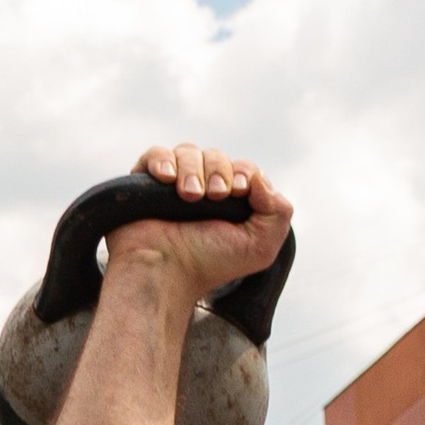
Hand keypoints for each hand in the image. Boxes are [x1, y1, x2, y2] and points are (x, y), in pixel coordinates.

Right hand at [108, 143, 294, 303]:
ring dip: (193, 170)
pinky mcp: (146, 183)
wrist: (166, 272)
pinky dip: (162, 161)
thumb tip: (261, 179)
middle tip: (215, 196)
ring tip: (190, 196)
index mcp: (231, 202)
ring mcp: (173, 185)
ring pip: (188, 152)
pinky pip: (155, 154)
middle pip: (216, 156)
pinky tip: (167, 179)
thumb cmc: (210, 264)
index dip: (243, 172)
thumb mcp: (260, 247)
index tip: (238, 190)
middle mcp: (203, 190)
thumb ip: (278, 213)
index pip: (243, 168)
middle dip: (219, 171)